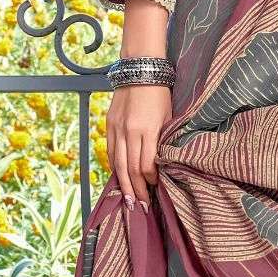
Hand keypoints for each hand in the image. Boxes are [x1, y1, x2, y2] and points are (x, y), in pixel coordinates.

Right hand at [106, 83, 172, 208]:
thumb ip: (162, 141)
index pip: (146, 164)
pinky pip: (110, 151)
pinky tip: (120, 178)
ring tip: (129, 200)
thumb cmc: (160, 94)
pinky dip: (114, 167)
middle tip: (141, 206)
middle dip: (136, 190)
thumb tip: (161, 165)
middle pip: (130, 168)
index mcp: (147, 129)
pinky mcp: (109, 124)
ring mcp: (116, 128)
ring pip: (117, 163)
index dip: (150, 180)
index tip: (155, 188)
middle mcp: (129, 131)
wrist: (140, 70)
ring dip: (124, 184)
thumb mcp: (168, 117)